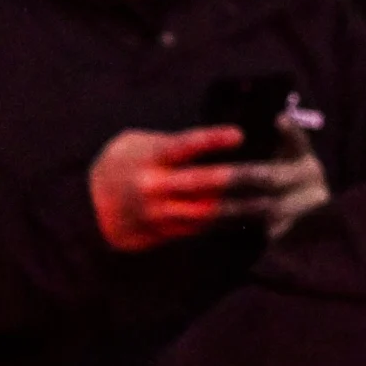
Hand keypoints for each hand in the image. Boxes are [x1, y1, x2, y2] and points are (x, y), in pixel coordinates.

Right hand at [90, 126, 322, 250]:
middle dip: (243, 178)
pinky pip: (204, 228)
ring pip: (210, 211)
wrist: (90, 207)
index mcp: (149, 158)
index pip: (184, 145)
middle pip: (206, 182)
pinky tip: (255, 220)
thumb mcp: (140, 144)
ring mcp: (161, 213)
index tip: (239, 133)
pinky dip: (230, 223)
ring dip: (244, 208)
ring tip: (275, 202)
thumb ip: (174, 143)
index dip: (211, 139)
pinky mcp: (167, 231)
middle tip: (275, 174)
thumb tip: (215, 140)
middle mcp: (155, 187)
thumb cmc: (124, 163)